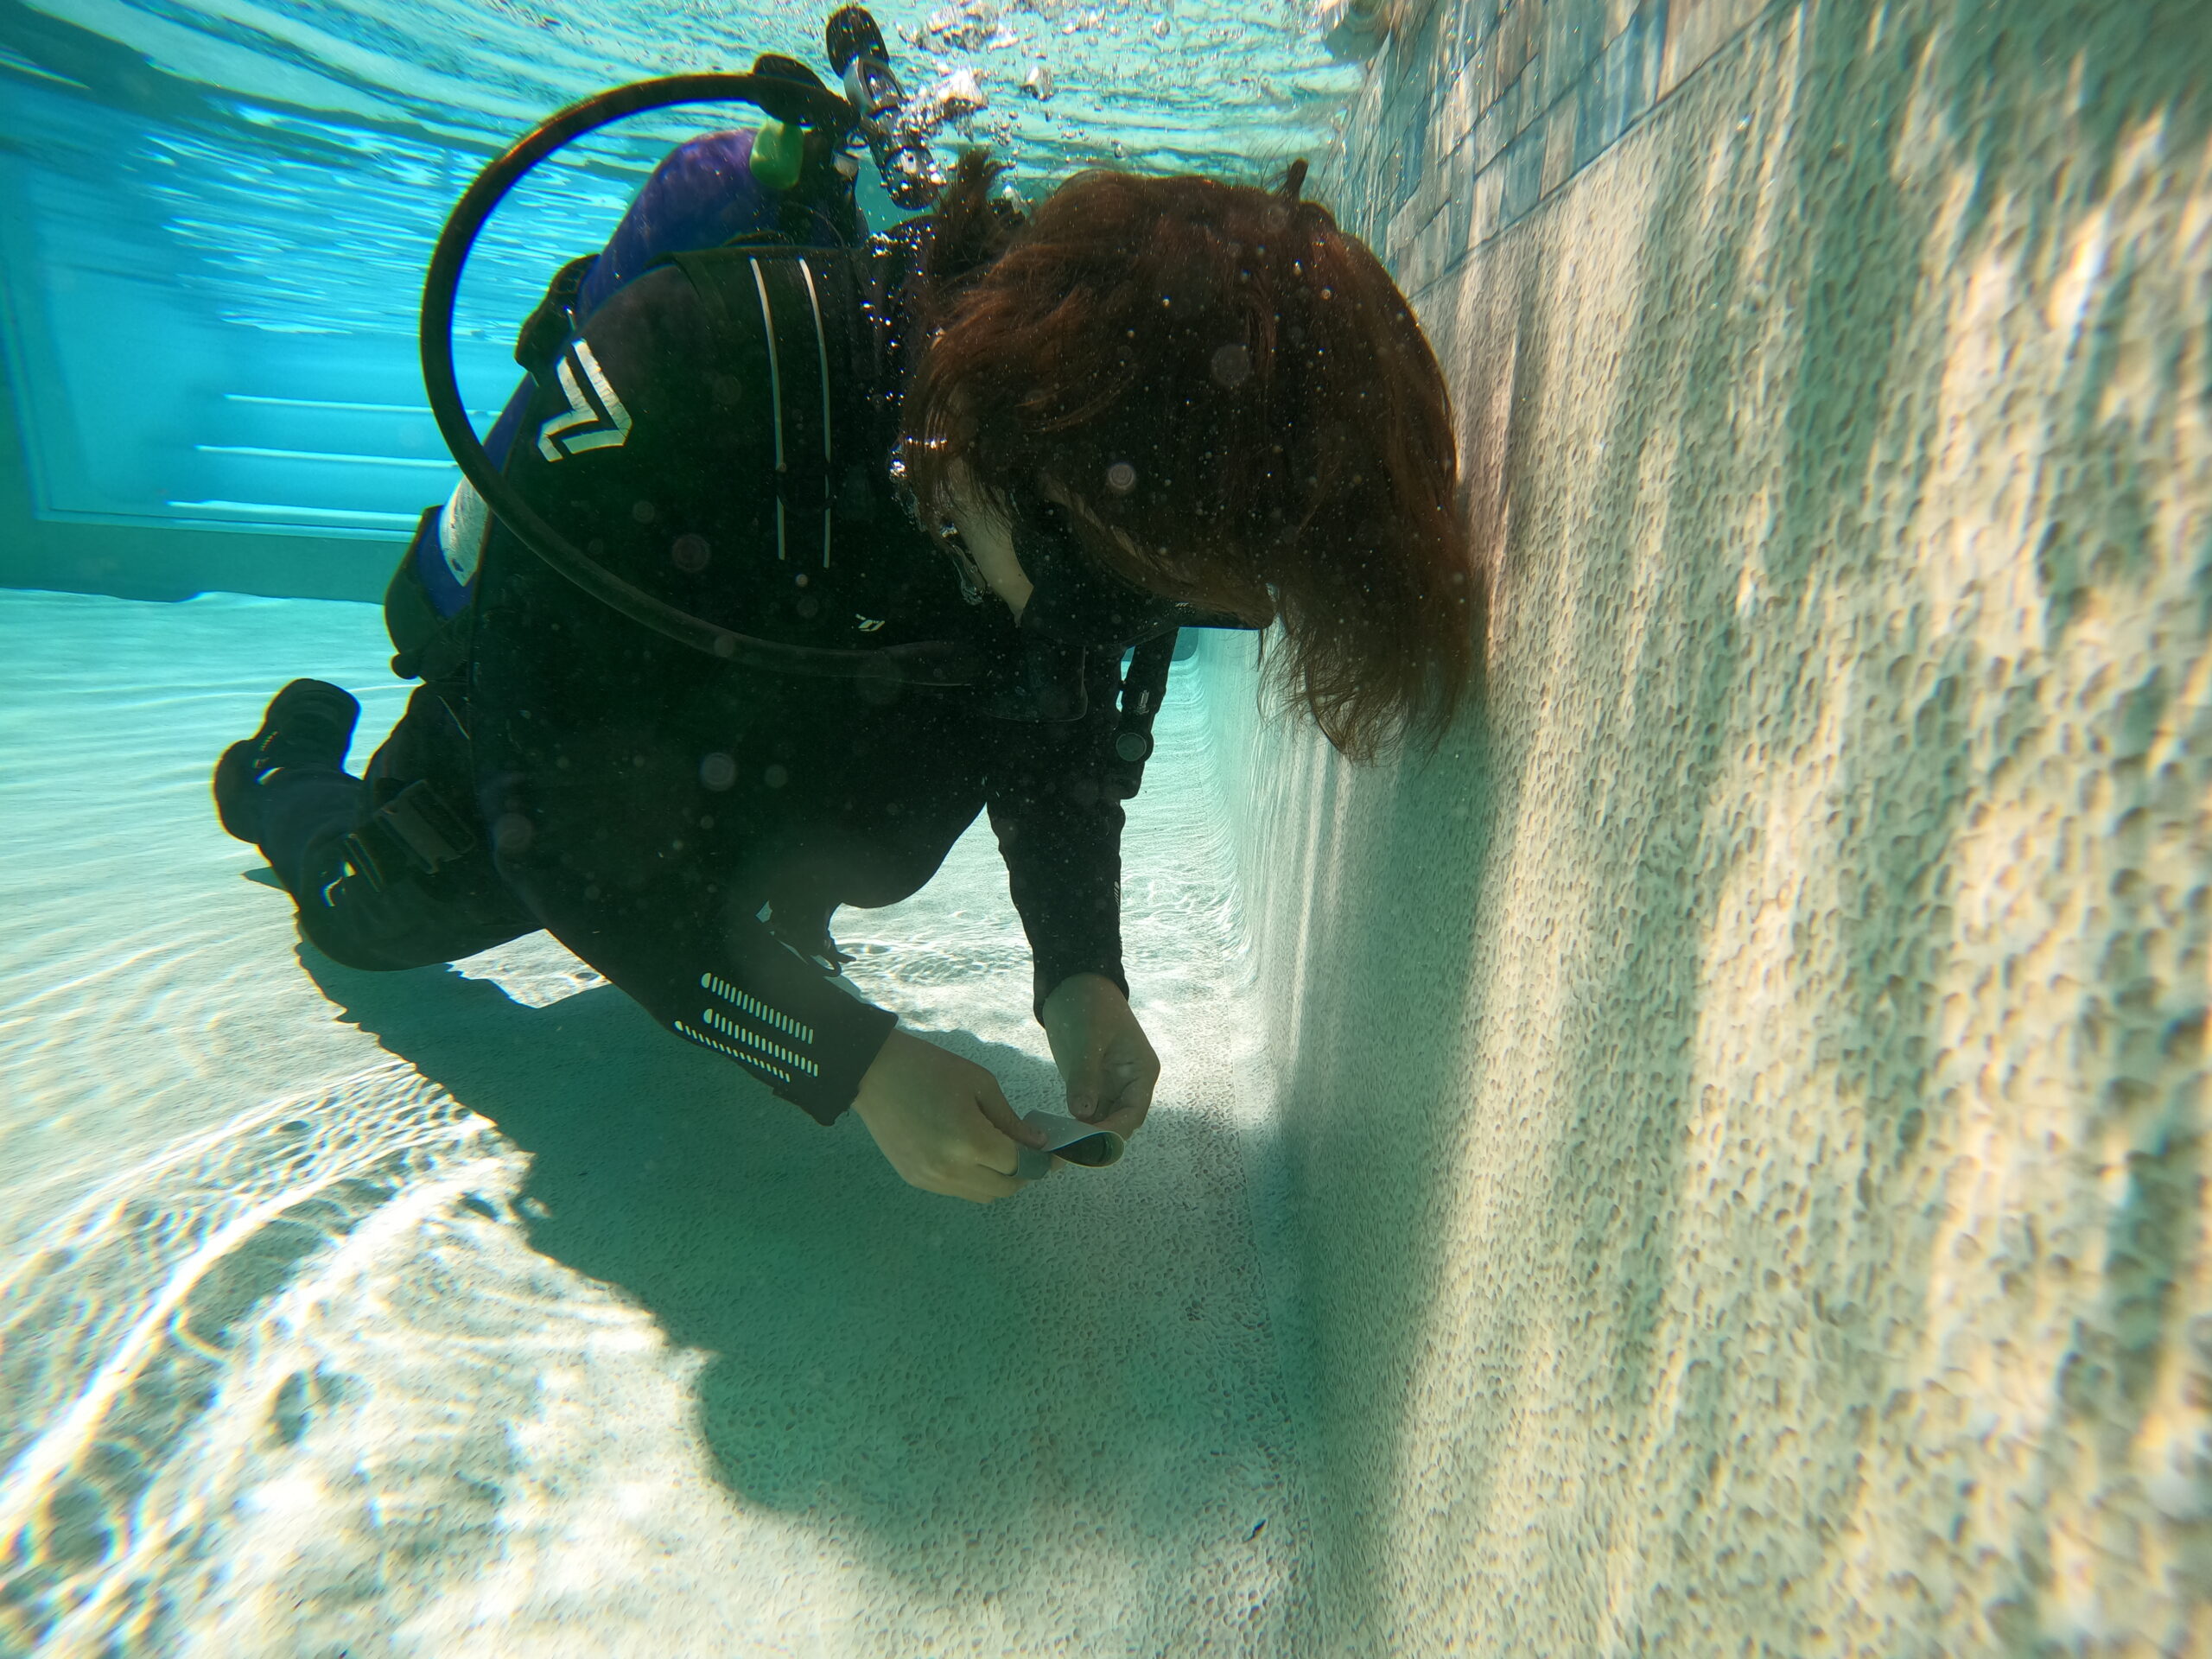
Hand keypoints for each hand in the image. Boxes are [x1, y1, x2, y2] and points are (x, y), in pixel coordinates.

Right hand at [850, 1029, 1049, 1203]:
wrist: (874, 1073)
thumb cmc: (931, 1069)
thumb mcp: (980, 1085)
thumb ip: (1010, 1120)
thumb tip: (1038, 1144)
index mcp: (971, 1142)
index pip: (1020, 1165)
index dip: (1042, 1161)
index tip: (1056, 1154)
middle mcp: (952, 1170)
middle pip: (1004, 1188)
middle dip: (1024, 1173)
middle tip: (1030, 1152)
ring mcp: (932, 1180)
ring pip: (982, 1195)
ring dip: (999, 1179)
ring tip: (999, 1152)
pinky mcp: (916, 1181)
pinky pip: (958, 1191)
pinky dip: (974, 1179)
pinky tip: (971, 1155)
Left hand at [1040, 974, 1158, 1143]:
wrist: (1073, 985)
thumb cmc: (1088, 1006)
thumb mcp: (1087, 1040)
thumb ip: (1085, 1078)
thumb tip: (1083, 1115)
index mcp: (1141, 1072)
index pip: (1132, 1113)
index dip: (1113, 1131)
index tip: (1087, 1143)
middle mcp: (1130, 1085)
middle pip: (1118, 1124)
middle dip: (1097, 1140)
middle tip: (1068, 1152)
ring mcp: (1110, 1088)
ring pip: (1101, 1124)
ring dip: (1083, 1137)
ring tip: (1058, 1149)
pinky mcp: (1090, 1087)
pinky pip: (1086, 1115)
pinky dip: (1073, 1126)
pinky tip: (1055, 1135)